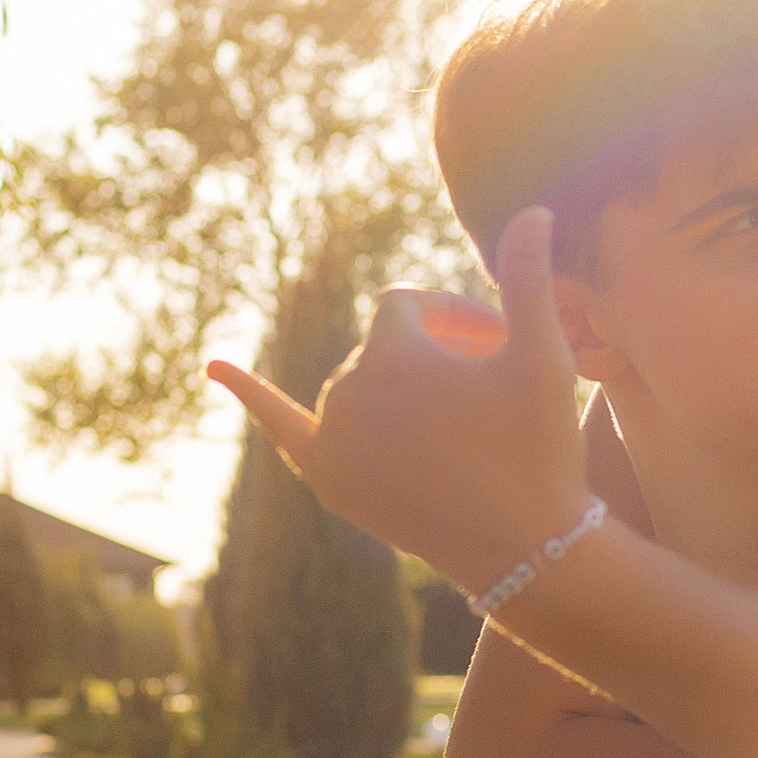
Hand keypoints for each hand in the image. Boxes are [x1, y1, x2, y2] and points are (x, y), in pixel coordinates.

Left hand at [208, 209, 591, 595]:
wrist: (525, 548)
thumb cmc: (538, 447)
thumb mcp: (543, 357)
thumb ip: (528, 278)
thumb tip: (531, 209)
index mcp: (393, 352)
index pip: (411, 306)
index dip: (458, 316)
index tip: (502, 342)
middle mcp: (347, 390)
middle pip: (382, 345)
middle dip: (432, 352)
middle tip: (491, 382)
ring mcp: (331, 439)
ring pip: (357, 384)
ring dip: (395, 387)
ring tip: (451, 415)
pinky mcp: (328, 480)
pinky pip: (282, 426)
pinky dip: (250, 395)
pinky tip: (213, 367)